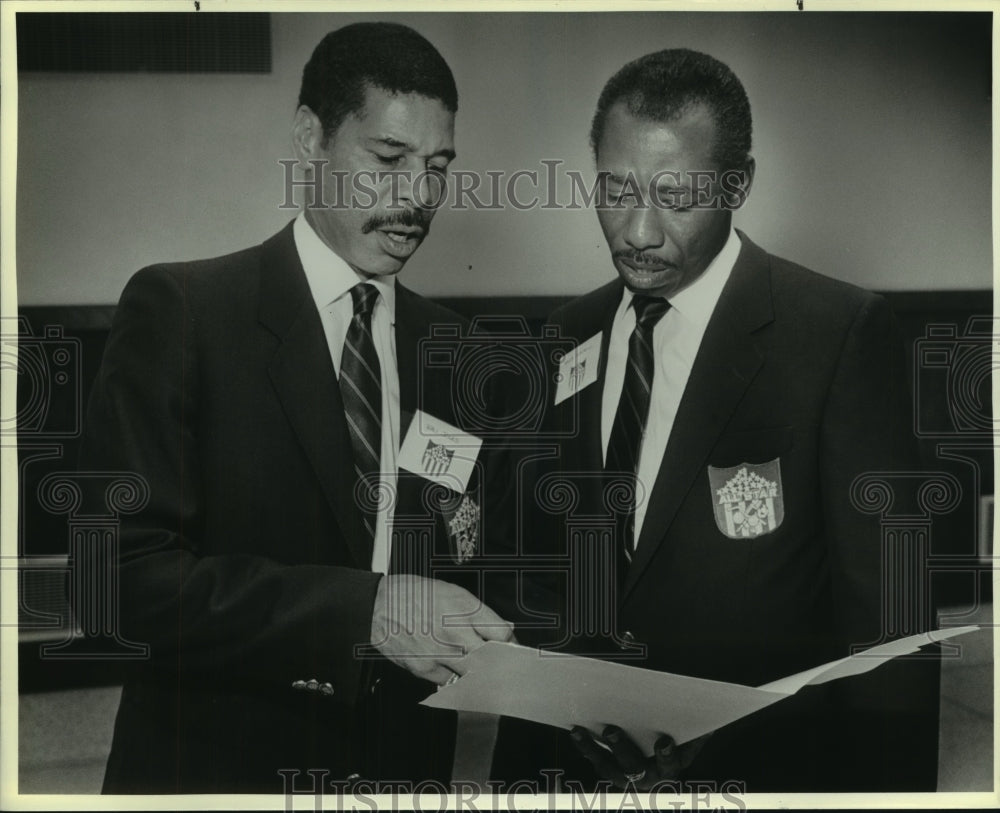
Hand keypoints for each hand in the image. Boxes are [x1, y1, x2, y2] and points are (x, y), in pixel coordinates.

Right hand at [370, 574, 513, 684]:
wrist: (378, 606)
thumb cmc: (414, 595)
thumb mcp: (452, 592)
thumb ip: (479, 613)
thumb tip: (502, 630)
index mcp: (465, 608)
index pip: (503, 634)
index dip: (511, 644)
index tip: (511, 649)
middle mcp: (455, 631)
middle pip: (492, 659)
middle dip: (500, 664)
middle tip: (503, 667)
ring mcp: (440, 652)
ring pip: (473, 675)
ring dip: (479, 675)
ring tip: (477, 670)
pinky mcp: (425, 668)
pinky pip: (450, 682)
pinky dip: (454, 679)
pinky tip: (452, 670)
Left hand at [570, 725, 708, 789]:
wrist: (664, 738)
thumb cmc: (677, 728)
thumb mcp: (689, 723)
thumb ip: (691, 717)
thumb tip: (693, 698)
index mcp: (672, 764)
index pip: (671, 763)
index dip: (667, 756)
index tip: (663, 742)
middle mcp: (650, 775)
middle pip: (635, 768)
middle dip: (622, 750)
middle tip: (612, 731)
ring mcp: (628, 774)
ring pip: (609, 768)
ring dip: (593, 749)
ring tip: (580, 732)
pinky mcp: (611, 767)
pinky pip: (597, 760)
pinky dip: (585, 745)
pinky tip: (577, 729)